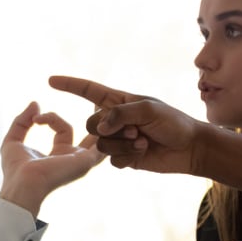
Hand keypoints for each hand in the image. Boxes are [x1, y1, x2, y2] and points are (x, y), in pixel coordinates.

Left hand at [0, 101, 103, 215]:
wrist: (22, 183)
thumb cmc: (16, 169)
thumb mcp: (13, 140)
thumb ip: (22, 121)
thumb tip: (35, 103)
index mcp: (57, 153)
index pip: (60, 127)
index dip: (50, 117)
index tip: (35, 119)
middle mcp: (72, 157)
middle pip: (88, 133)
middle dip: (95, 118)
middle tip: (98, 100)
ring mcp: (81, 160)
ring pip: (98, 137)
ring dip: (102, 122)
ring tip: (104, 103)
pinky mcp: (85, 160)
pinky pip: (102, 145)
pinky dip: (105, 131)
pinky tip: (105, 116)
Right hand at [48, 75, 200, 171]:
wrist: (190, 149)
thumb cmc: (174, 123)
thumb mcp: (148, 110)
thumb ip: (120, 114)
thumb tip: (99, 128)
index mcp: (119, 102)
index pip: (88, 91)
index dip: (69, 85)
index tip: (51, 80)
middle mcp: (114, 119)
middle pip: (90, 124)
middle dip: (109, 130)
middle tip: (134, 131)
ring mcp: (117, 139)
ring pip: (99, 144)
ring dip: (122, 145)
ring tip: (143, 142)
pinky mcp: (122, 157)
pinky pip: (110, 160)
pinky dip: (126, 157)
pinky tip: (143, 153)